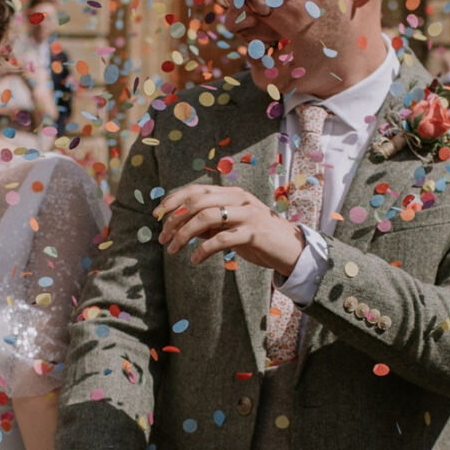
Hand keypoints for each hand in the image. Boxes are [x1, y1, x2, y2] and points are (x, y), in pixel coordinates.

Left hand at [156, 184, 303, 275]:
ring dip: (184, 234)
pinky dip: (203, 250)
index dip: (173, 200)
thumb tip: (181, 226)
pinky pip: (221, 239)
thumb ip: (209, 224)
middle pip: (197, 202)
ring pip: (206, 218)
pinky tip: (194, 260)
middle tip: (162, 238)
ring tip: (173, 250)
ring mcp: (248, 214)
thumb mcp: (231, 227)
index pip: (196, 190)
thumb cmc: (259, 238)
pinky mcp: (254, 233)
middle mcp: (239, 198)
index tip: (156, 215)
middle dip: (174, 219)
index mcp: (233, 193)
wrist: (292, 250)